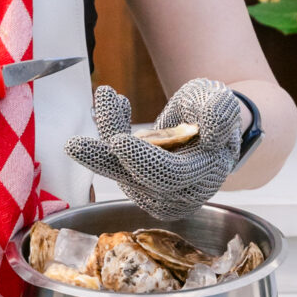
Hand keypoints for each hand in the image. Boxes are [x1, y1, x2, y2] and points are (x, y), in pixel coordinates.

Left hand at [65, 80, 241, 219]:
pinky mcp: (136, 183)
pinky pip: (115, 162)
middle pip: (136, 181)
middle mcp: (179, 193)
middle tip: (75, 145)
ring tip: (94, 112)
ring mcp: (155, 192)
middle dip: (105, 160)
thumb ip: (220, 112)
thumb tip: (210, 132)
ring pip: (119, 171)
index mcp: (203, 176)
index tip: (118, 141)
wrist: (206, 122)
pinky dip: (111, 131)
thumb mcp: (221, 102)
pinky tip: (116, 102)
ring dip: (103, 140)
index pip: (169, 175)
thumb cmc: (211, 112)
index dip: (143, 160)